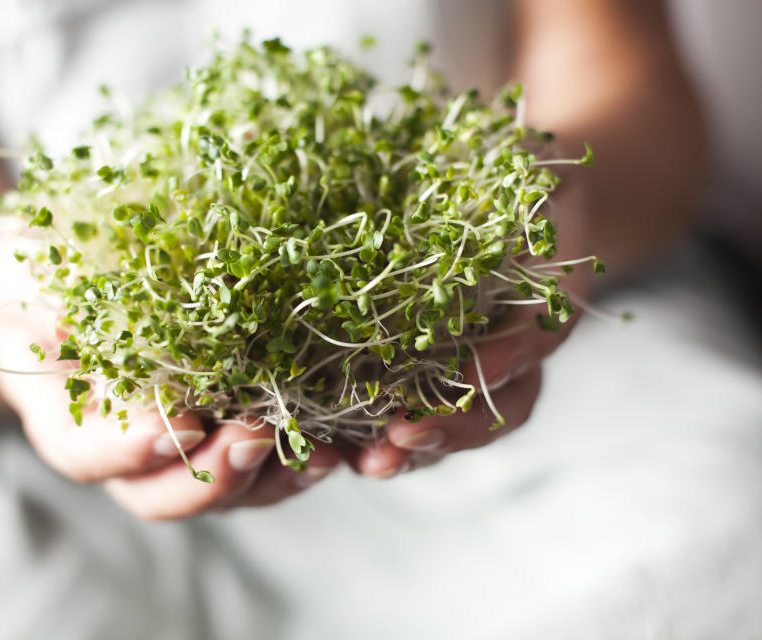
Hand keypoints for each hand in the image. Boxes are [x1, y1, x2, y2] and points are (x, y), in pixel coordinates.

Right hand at [0, 254, 339, 519]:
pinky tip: (343, 441)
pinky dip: (303, 457)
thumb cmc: (45, 275)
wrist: (72, 280)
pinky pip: (266, 463)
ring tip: (312, 452)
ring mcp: (183, 448)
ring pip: (225, 493)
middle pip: (164, 494)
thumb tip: (66, 323)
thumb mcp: (30, 278)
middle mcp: (127, 451)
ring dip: (271, 478)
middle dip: (213, 473)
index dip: (128, 450)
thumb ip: (50, 306)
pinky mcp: (231, 429)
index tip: (172, 424)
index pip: (86, 455)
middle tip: (251, 436)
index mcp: (69, 420)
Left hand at [351, 188, 589, 476]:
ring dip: (414, 450)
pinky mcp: (422, 381)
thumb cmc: (511, 180)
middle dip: (454, 426)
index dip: (510, 357)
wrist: (498, 210)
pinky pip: (407, 420)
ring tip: (372, 463)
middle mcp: (512, 350)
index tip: (478, 371)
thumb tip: (524, 164)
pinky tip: (338, 452)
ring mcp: (469, 374)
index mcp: (545, 299)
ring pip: (454, 428)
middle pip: (498, 406)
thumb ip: (529, 176)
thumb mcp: (527, 167)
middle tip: (407, 435)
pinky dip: (375, 441)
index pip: (538, 337)